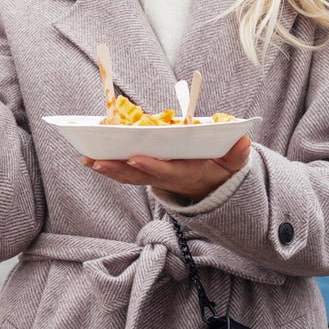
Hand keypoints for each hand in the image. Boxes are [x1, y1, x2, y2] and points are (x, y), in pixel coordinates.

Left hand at [82, 135, 249, 201]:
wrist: (212, 187)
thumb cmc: (220, 169)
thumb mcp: (232, 163)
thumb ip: (236, 154)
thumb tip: (242, 141)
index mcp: (186, 173)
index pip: (166, 171)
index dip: (151, 166)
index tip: (135, 157)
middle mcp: (166, 179)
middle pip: (139, 176)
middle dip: (118, 169)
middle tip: (97, 161)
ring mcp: (154, 178)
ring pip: (127, 175)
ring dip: (107, 168)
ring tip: (86, 159)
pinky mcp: (146, 174)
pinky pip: (124, 171)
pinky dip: (108, 166)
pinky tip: (90, 158)